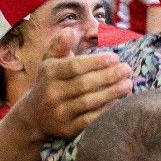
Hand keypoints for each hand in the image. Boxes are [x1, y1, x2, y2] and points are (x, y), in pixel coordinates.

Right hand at [14, 32, 132, 139]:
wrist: (31, 117)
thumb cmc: (48, 83)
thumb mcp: (48, 63)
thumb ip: (59, 47)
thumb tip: (69, 30)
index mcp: (49, 74)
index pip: (75, 66)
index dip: (97, 62)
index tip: (115, 57)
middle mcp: (51, 94)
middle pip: (84, 84)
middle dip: (109, 76)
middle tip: (127, 69)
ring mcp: (59, 113)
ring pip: (88, 102)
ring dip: (111, 93)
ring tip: (128, 84)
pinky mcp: (66, 130)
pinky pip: (89, 120)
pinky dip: (105, 112)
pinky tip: (119, 102)